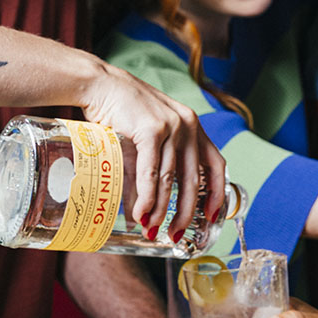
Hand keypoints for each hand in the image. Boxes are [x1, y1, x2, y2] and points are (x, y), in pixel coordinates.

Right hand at [81, 62, 226, 236]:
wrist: (100, 84)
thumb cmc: (123, 111)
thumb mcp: (149, 135)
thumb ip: (156, 165)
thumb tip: (147, 209)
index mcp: (192, 126)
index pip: (216, 163)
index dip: (217, 193)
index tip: (212, 216)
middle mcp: (188, 125)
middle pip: (194, 179)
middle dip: (185, 212)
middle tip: (175, 233)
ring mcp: (172, 126)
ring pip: (171, 179)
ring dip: (161, 209)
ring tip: (151, 229)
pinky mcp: (152, 130)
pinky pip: (152, 172)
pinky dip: (147, 197)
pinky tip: (141, 212)